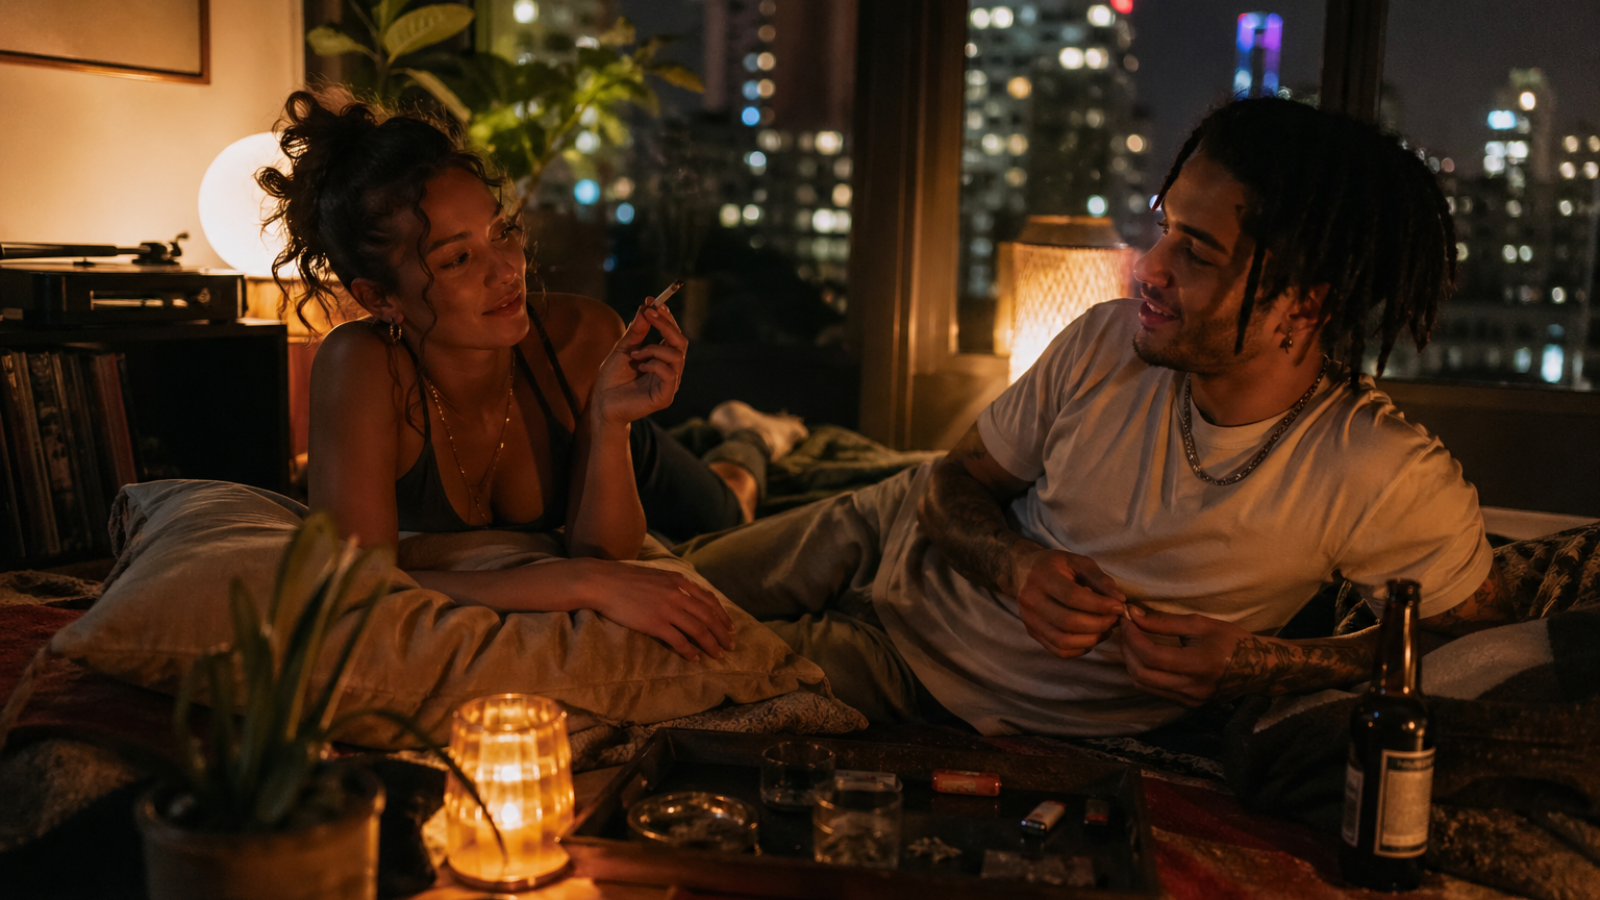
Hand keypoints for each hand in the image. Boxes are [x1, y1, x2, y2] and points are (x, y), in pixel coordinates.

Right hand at [581, 560, 736, 661]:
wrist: (602, 582)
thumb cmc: (624, 579)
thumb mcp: (656, 575)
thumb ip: (672, 584)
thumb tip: (685, 596)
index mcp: (679, 581)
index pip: (709, 600)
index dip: (722, 615)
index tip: (730, 627)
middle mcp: (678, 594)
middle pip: (709, 616)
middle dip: (722, 633)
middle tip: (731, 646)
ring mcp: (668, 609)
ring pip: (699, 630)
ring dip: (711, 644)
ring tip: (718, 655)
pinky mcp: (655, 623)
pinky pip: (679, 640)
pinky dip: (690, 651)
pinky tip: (695, 659)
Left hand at [591, 299, 687, 425]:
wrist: (602, 403)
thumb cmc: (612, 378)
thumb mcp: (624, 349)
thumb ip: (636, 331)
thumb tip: (646, 308)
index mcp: (663, 358)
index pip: (673, 334)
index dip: (666, 317)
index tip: (652, 302)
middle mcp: (670, 369)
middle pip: (680, 341)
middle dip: (666, 324)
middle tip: (650, 313)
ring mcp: (670, 384)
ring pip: (676, 356)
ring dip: (654, 348)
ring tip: (635, 354)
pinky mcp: (666, 397)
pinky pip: (670, 373)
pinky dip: (654, 365)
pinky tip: (640, 367)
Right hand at [1010, 546, 1126, 657]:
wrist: (1026, 572)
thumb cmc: (1058, 566)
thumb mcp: (1080, 563)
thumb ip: (1100, 579)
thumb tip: (1119, 601)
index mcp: (1042, 577)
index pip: (1072, 597)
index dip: (1099, 605)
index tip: (1119, 607)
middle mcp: (1030, 600)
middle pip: (1068, 622)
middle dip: (1099, 624)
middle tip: (1115, 619)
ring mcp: (1029, 619)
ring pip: (1064, 641)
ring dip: (1091, 639)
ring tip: (1106, 629)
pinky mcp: (1032, 633)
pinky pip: (1059, 651)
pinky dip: (1079, 649)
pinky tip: (1091, 638)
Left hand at [1119, 605, 1262, 704]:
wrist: (1258, 668)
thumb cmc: (1232, 640)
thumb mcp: (1200, 624)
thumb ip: (1164, 622)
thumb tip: (1134, 616)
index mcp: (1198, 665)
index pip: (1151, 656)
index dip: (1132, 637)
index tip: (1127, 620)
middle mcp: (1191, 688)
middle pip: (1141, 674)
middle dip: (1127, 650)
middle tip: (1126, 630)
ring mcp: (1189, 699)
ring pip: (1144, 685)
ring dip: (1132, 662)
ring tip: (1133, 641)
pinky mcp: (1188, 704)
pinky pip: (1155, 690)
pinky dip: (1144, 673)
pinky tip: (1145, 656)